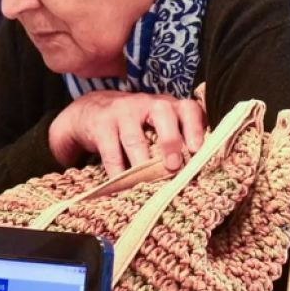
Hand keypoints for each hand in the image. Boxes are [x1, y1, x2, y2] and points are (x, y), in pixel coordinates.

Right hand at [45, 91, 206, 173]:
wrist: (90, 111)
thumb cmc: (135, 125)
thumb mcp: (157, 125)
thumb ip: (177, 140)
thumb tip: (199, 173)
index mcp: (167, 106)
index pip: (188, 108)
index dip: (196, 129)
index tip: (199, 151)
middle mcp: (147, 104)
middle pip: (163, 114)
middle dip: (171, 142)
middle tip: (173, 167)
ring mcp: (122, 112)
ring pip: (135, 138)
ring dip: (142, 164)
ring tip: (147, 184)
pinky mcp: (101, 125)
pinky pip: (111, 152)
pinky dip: (117, 173)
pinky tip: (121, 186)